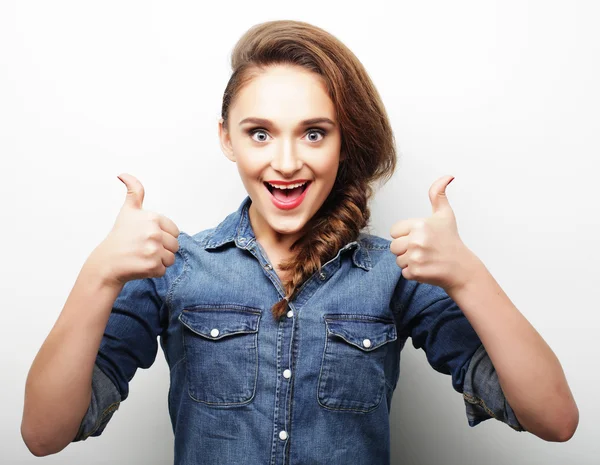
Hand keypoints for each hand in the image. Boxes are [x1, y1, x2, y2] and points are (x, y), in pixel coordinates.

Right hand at [89, 173, 180, 286]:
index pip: (174, 231)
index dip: (163, 236)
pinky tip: (140, 266)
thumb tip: (123, 174)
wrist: (106, 262)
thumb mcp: (128, 211)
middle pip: (175, 245)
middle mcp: (154, 232)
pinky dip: (154, 271)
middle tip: (143, 248)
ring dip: (159, 260)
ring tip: (142, 257)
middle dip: (162, 249)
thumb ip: (134, 192)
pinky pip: (164, 270)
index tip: (146, 237)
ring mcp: (153, 250)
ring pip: (171, 258)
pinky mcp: (152, 266)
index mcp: (152, 218)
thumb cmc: (120, 237)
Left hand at [389, 175, 476, 290]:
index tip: (420, 237)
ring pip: (398, 260)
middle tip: (423, 249)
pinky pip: (403, 272)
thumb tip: (447, 176)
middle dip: (405, 249)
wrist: (461, 268)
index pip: (394, 231)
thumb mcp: (444, 215)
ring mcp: (416, 257)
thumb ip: (438, 194)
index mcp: (420, 224)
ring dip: (409, 261)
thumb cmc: (451, 241)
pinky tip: (426, 268)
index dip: (405, 235)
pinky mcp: (416, 271)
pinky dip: (413, 273)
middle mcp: (417, 240)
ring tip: (425, 258)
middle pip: (394, 246)